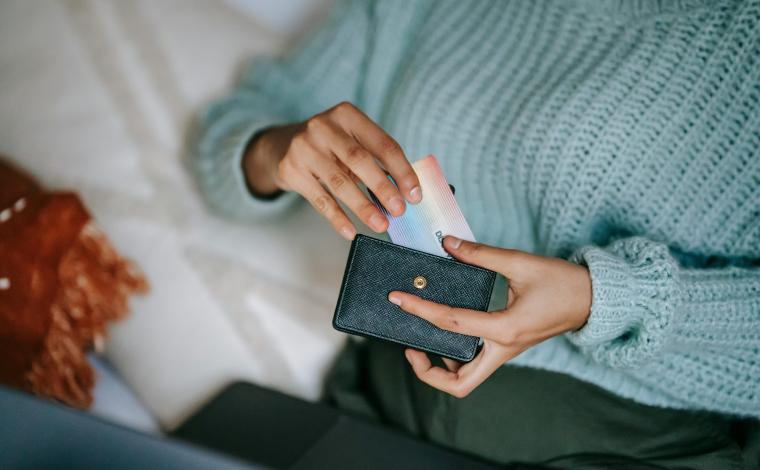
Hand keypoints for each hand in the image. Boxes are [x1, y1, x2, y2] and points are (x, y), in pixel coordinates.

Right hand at [243, 102, 420, 239]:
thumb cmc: (329, 147)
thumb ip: (376, 160)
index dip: (402, 170)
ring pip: (339, 182)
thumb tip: (406, 193)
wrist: (281, 147)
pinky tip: (351, 231)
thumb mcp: (351, 142)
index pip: (383, 144)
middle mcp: (323, 126)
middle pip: (360, 160)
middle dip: (383, 187)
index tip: (415, 194)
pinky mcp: (291, 170)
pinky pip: (319, 199)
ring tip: (380, 225)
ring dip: (363, 207)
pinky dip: (337, 218)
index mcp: (347, 114)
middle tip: (399, 211)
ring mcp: (304, 148)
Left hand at [388, 236, 591, 397]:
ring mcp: (506, 351)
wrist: (594, 298)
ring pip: (467, 378)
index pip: (451, 323)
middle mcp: (503, 348)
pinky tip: (447, 331)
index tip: (399, 299)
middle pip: (459, 383)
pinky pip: (477, 362)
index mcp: (505, 328)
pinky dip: (456, 356)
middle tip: (409, 347)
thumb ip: (481, 254)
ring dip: (441, 369)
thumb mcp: (521, 262)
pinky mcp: (508, 347)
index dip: (420, 309)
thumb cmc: (563, 282)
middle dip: (428, 372)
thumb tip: (447, 244)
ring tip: (422, 343)